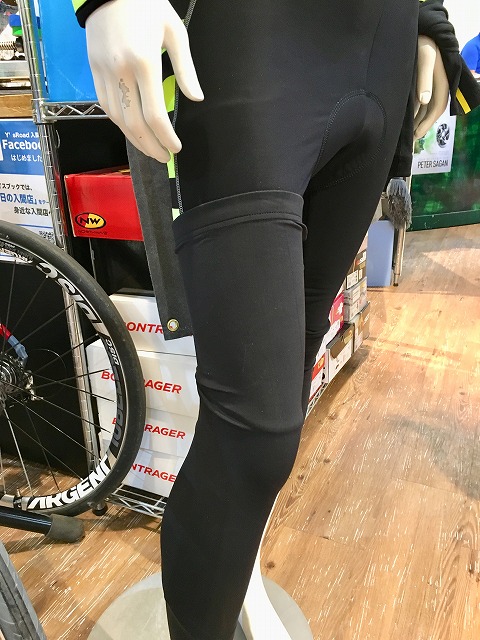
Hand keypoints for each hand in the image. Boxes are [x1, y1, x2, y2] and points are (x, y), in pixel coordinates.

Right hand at [85, 0, 203, 162]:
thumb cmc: (147, 6)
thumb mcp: (175, 32)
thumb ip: (186, 69)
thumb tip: (196, 98)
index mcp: (144, 63)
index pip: (155, 115)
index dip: (166, 137)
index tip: (176, 148)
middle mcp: (121, 72)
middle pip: (135, 123)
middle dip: (151, 146)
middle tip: (164, 157)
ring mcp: (104, 72)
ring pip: (118, 118)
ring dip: (134, 139)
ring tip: (150, 149)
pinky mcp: (94, 71)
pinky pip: (106, 105)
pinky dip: (120, 123)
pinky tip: (132, 131)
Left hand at [414, 35, 448, 139]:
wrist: (423, 32)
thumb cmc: (424, 45)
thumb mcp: (424, 60)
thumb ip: (424, 79)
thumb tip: (424, 101)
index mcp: (441, 83)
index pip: (436, 108)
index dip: (426, 123)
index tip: (416, 135)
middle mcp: (437, 87)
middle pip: (430, 112)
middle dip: (421, 126)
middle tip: (409, 141)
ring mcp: (430, 86)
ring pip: (425, 109)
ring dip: (417, 121)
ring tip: (406, 135)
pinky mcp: (423, 84)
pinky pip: (421, 103)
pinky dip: (414, 113)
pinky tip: (406, 121)